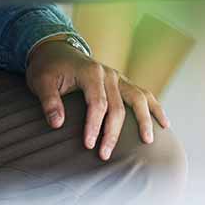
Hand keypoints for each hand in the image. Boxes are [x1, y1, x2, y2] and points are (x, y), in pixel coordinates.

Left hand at [25, 40, 170, 159]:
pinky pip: (143, 94)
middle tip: (105, 155)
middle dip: (113, 133)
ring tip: (148, 140)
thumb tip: (57, 124)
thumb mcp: (41, 81)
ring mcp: (117, 77)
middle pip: (118, 106)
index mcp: (90, 72)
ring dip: (144, 120)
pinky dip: (155, 108)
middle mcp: (108, 74)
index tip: (88, 145)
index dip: (94, 125)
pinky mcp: (121, 82)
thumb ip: (49, 101)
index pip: (97, 103)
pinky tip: (164, 123)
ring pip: (138, 98)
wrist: (55, 50)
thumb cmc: (48, 68)